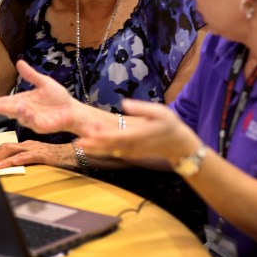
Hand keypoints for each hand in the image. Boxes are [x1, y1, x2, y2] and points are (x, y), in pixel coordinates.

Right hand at [0, 60, 79, 133]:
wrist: (72, 109)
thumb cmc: (58, 97)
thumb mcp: (43, 82)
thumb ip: (31, 75)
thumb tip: (19, 62)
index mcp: (23, 100)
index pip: (4, 101)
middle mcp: (24, 111)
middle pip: (7, 110)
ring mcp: (31, 120)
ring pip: (19, 117)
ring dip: (15, 111)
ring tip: (14, 105)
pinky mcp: (40, 126)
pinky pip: (32, 122)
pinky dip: (28, 117)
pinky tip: (26, 110)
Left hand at [0, 140, 77, 170]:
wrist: (73, 154)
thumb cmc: (55, 157)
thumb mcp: (36, 157)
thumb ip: (25, 160)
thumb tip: (11, 166)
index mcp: (25, 145)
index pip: (5, 147)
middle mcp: (28, 145)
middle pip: (6, 147)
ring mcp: (35, 149)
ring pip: (15, 150)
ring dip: (2, 158)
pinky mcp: (43, 155)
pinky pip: (30, 156)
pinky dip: (20, 159)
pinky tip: (13, 162)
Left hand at [77, 99, 200, 165]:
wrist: (179, 146)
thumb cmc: (170, 125)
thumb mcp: (160, 112)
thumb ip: (142, 108)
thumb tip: (124, 103)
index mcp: (139, 135)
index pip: (118, 136)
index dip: (103, 136)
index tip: (90, 133)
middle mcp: (133, 146)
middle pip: (110, 146)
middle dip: (93, 144)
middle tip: (77, 141)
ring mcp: (131, 151)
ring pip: (109, 151)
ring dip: (94, 148)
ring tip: (78, 144)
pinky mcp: (130, 153)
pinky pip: (113, 152)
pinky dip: (101, 150)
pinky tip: (90, 146)